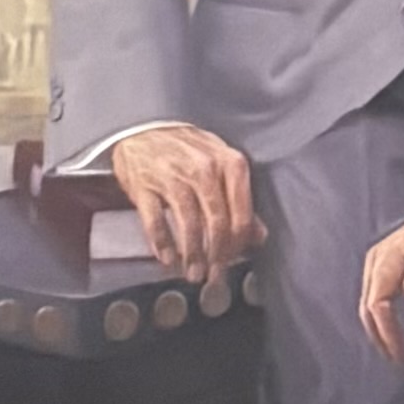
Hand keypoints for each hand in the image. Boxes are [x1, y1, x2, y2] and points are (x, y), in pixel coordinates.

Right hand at [106, 124, 260, 284]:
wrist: (143, 128)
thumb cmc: (186, 150)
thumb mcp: (219, 165)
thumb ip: (240, 199)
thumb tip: (259, 235)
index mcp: (229, 163)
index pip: (241, 216)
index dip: (238, 246)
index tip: (232, 261)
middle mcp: (204, 169)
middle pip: (217, 224)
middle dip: (217, 257)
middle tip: (213, 276)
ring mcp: (173, 176)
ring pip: (189, 225)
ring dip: (192, 256)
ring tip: (193, 274)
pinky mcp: (145, 185)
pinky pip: (156, 222)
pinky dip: (163, 244)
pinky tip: (167, 259)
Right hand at [358, 182, 403, 359]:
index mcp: (396, 249)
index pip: (378, 298)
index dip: (386, 328)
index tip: (399, 351)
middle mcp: (385, 253)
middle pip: (369, 301)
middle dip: (379, 333)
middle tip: (395, 358)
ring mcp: (388, 257)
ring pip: (371, 297)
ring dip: (378, 325)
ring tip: (392, 348)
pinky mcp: (395, 262)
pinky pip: (380, 291)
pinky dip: (383, 313)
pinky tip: (393, 327)